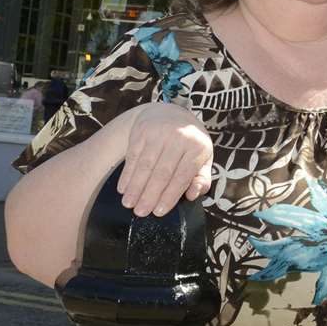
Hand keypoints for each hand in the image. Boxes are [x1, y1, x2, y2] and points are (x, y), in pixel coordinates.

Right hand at [116, 102, 213, 217]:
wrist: (170, 112)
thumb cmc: (188, 142)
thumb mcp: (202, 157)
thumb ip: (202, 178)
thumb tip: (194, 195)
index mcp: (197, 147)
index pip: (182, 175)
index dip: (170, 195)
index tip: (159, 212)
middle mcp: (179, 137)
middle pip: (162, 172)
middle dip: (150, 195)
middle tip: (140, 213)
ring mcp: (159, 132)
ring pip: (145, 165)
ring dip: (135, 187)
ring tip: (129, 203)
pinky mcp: (142, 131)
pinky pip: (133, 156)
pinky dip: (127, 174)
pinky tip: (123, 188)